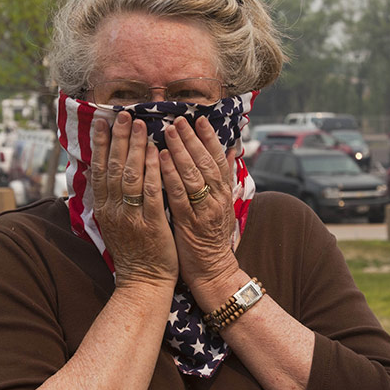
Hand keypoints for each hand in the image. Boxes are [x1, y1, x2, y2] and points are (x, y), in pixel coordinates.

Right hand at [91, 112, 178, 288]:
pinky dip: (153, 171)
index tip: (102, 121)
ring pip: (131, 176)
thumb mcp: (113, 223)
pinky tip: (157, 152)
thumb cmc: (132, 251)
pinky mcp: (151, 224)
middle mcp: (113, 210)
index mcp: (104, 208)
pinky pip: (151, 193)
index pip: (99, 169)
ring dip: (135, 148)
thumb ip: (109, 198)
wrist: (143, 282)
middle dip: (119, 138)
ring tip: (140, 124)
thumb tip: (101, 172)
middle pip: (114, 167)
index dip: (101, 144)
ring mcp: (131, 216)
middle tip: (124, 114)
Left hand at [159, 116, 238, 289]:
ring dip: (180, 151)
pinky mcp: (189, 223)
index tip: (199, 119)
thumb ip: (223, 178)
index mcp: (224, 192)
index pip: (217, 159)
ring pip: (193, 175)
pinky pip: (179, 195)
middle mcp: (217, 198)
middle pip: (205, 162)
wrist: (212, 270)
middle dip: (191, 138)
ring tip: (168, 130)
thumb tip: (230, 151)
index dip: (209, 138)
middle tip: (178, 119)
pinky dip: (170, 175)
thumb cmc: (212, 236)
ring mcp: (203, 210)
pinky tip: (160, 159)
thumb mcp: (223, 205)